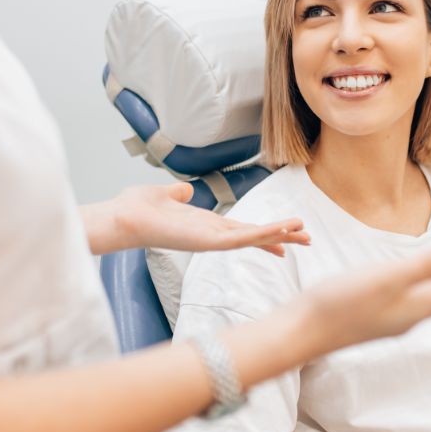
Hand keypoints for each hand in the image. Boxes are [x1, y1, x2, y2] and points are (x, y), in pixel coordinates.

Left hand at [81, 182, 309, 255]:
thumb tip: (185, 189)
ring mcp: (211, 241)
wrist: (122, 217)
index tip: (287, 235)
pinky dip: (262, 235)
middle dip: (281, 237)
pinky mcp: (207, 242)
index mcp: (206, 225)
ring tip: (304, 233)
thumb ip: (178, 193)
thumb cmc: (138, 208)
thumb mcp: (165, 195)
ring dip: (279, 235)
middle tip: (308, 239)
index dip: (266, 232)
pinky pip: (241, 239)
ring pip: (253, 238)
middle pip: (255, 236)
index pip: (242, 229)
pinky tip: (280, 232)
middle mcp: (211, 235)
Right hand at [301, 246, 430, 354]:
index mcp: (419, 305)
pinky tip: (422, 288)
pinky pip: (417, 303)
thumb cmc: (341, 303)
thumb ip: (428, 265)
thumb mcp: (389, 277)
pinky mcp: (376, 317)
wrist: (303, 332)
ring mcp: (393, 319)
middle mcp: (411, 316)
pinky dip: (430, 291)